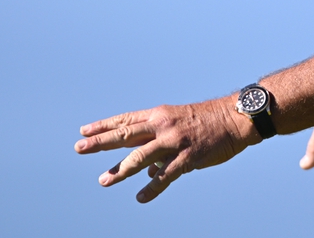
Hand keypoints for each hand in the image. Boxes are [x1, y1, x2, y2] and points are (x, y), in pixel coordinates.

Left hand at [74, 97, 253, 202]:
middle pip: (125, 135)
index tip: (84, 131)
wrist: (235, 119)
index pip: (126, 120)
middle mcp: (162, 126)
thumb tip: (149, 173)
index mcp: (159, 115)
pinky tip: (141, 197)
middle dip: (100, 142)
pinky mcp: (188, 157)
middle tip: (79, 148)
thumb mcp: (178, 125)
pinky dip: (152, 188)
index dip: (104, 126)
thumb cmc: (207, 121)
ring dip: (120, 170)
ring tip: (103, 181)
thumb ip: (160, 146)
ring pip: (140, 156)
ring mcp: (174, 142)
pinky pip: (166, 175)